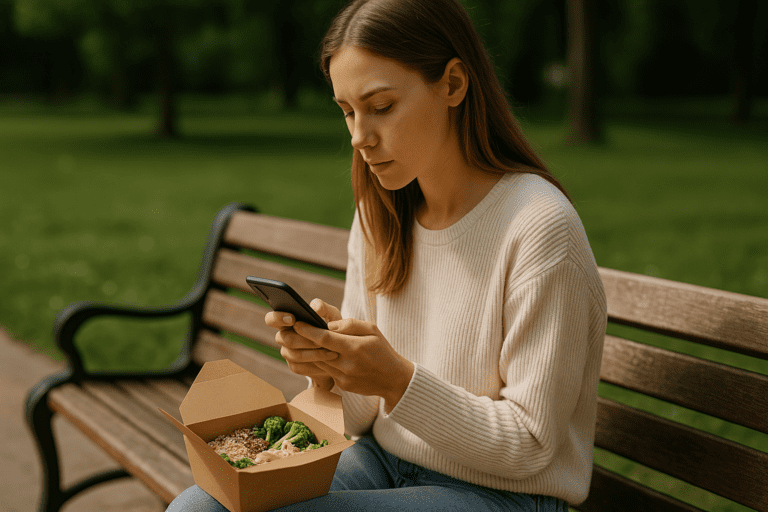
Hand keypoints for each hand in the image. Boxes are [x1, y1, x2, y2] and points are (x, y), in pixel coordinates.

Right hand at [265, 299, 341, 390]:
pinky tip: (329, 359)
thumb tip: (315, 308)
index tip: (292, 318)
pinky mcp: (295, 366)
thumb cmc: (332, 327)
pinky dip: (316, 364)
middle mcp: (283, 337)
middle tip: (320, 339)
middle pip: (284, 338)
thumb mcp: (331, 314)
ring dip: (313, 352)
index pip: (272, 319)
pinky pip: (300, 367)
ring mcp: (287, 353)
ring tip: (330, 350)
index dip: (278, 318)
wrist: (340, 350)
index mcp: (287, 321)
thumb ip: (323, 307)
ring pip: (294, 354)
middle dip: (304, 339)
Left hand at [293, 312, 414, 412]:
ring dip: (307, 352)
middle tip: (287, 331)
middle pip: (316, 351)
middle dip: (301, 341)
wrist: (394, 379)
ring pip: (318, 362)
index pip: (324, 338)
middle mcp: (346, 364)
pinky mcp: (342, 385)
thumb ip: (349, 325)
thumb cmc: (383, 350)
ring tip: (297, 340)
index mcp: (354, 348)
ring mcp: (343, 377)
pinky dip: (319, 361)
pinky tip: (315, 353)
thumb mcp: (372, 330)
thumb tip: (328, 325)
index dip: (307, 330)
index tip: (296, 322)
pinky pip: (325, 371)